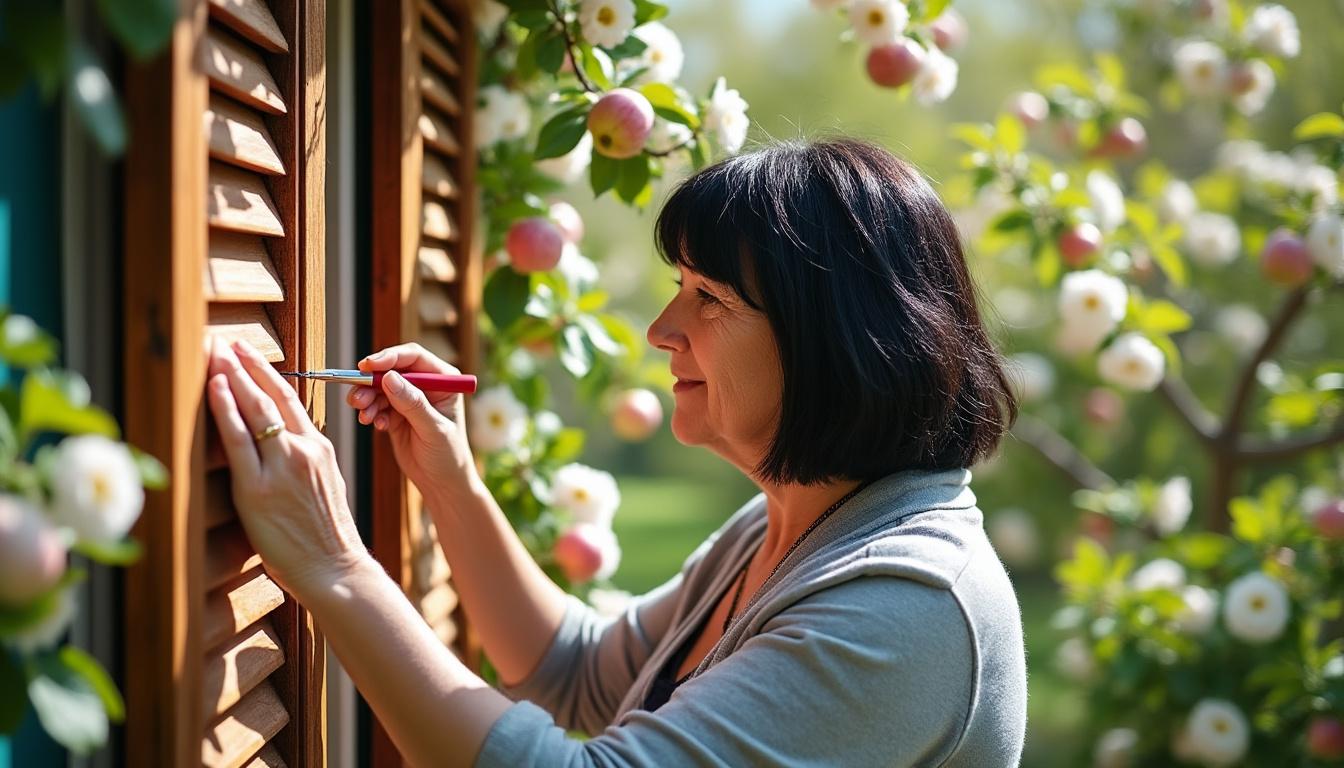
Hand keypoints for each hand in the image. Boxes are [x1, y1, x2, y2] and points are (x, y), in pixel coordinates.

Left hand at [206, 339, 367, 599]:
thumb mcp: (325, 487)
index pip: (290, 400)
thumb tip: (282, 448)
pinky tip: (214, 388)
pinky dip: (225, 409)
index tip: (247, 355)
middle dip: (246, 365)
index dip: (266, 374)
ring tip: (214, 353)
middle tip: (226, 342)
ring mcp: (282, 466)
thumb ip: (305, 463)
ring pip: (255, 409)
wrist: (335, 569)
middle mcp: (304, 449)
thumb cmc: (326, 538)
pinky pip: (238, 439)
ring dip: (232, 376)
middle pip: (272, 395)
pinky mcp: (259, 488)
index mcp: (320, 448)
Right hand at [347, 343, 479, 502]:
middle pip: (391, 369)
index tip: (367, 367)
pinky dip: (371, 412)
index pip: (413, 357)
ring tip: (364, 416)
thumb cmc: (448, 455)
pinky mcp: (396, 413)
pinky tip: (375, 425)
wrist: (442, 483)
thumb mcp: (433, 429)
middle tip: (357, 397)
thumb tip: (388, 378)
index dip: (389, 358)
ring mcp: (410, 398)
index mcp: (444, 379)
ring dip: (367, 399)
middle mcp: (426, 384)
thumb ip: (412, 404)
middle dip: (371, 382)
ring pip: (380, 387)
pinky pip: (377, 404)